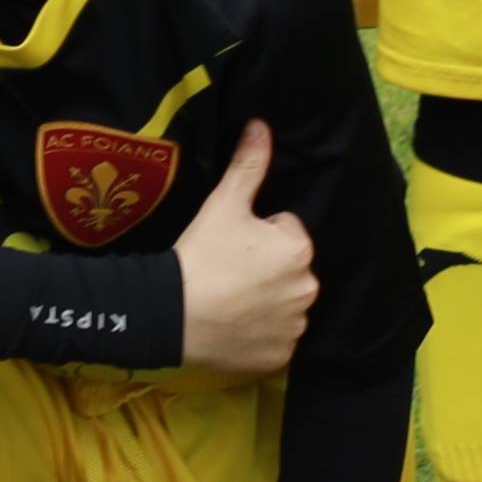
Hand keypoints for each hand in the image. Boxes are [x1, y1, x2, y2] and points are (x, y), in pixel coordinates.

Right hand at [167, 119, 313, 369]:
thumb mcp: (223, 203)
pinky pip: (275, 338)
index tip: (230, 245)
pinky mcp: (280, 356)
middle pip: (287, 269)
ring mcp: (295, 327)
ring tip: (229, 300)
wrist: (173, 314)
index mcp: (299, 249)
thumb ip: (249, 165)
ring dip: (265, 301)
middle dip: (265, 268)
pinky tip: (234, 326)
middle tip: (228, 272)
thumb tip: (262, 125)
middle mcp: (308, 289)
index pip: (284, 232)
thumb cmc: (201, 254)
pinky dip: (259, 334)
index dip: (256, 235)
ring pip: (283, 304)